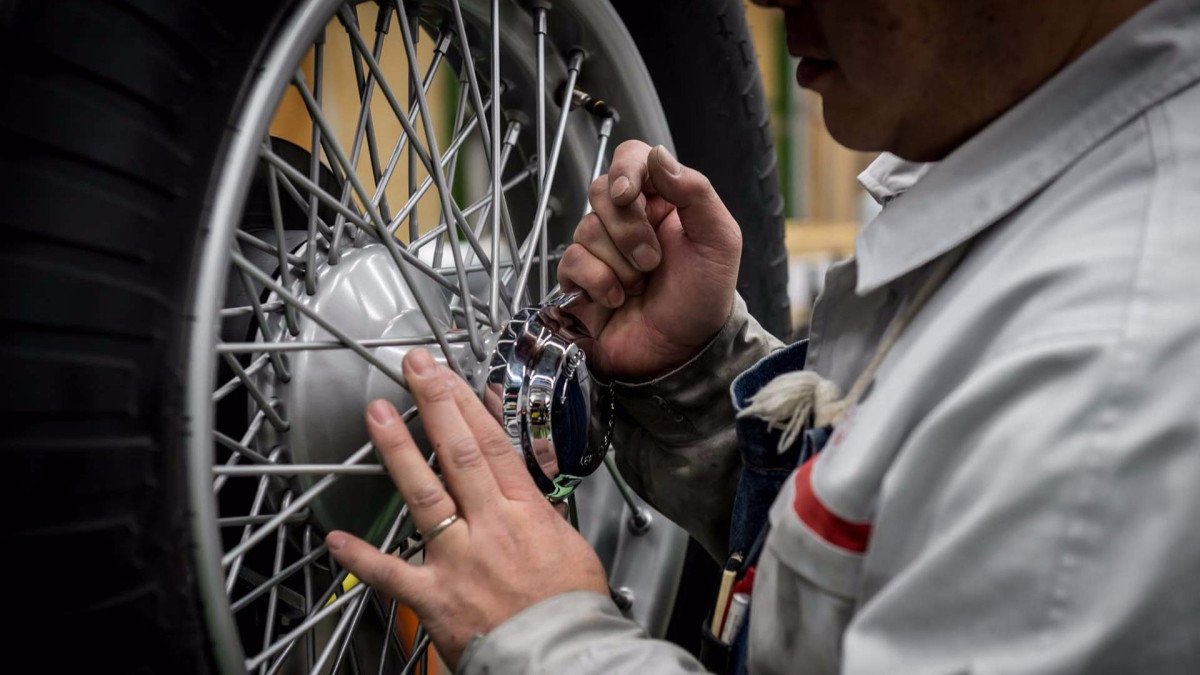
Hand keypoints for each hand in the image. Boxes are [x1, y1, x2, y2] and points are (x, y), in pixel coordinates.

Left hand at [326, 349, 607, 667]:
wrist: (561, 657)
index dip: (466, 403)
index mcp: (524, 512)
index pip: (491, 444)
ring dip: (398, 451)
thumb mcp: (570, 547)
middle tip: (413, 368)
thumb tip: (527, 498)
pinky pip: (391, 573)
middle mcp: (488, 526)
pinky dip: (361, 557)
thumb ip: (540, 517)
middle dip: (434, 404)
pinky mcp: (435, 596)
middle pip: (458, 453)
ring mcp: (458, 558)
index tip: (447, 375)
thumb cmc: (571, 609)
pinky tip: (335, 538)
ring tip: (379, 414)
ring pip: (424, 494)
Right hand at [558, 142, 741, 380]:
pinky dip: (599, 282)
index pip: (631, 157)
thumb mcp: (719, 241)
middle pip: (601, 192)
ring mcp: (601, 248)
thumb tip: (658, 154)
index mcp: (662, 199)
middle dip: (628, 230)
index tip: (628, 195)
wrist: (683, 352)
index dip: (624, 171)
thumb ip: (695, 192)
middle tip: (653, 261)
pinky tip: (618, 298)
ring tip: (641, 285)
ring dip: (620, 264)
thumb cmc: (703, 296)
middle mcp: (628, 218)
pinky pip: (571, 262)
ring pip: (586, 229)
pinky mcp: (579, 278)